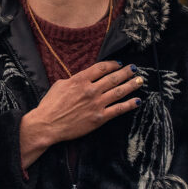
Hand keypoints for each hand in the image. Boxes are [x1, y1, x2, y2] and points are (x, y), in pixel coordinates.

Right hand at [20, 61, 142, 167]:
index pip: (101, 68)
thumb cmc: (50, 105)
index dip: (112, 64)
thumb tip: (84, 78)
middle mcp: (91, 90)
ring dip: (131, 85)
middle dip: (126, 72)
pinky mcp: (99, 118)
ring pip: (119, 91)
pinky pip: (118, 109)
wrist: (47, 125)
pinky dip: (129, 104)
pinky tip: (137, 101)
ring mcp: (96, 104)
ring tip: (140, 80)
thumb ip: (74, 80)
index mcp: (80, 80)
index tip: (119, 63)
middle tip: (135, 69)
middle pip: (113, 78)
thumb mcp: (60, 85)